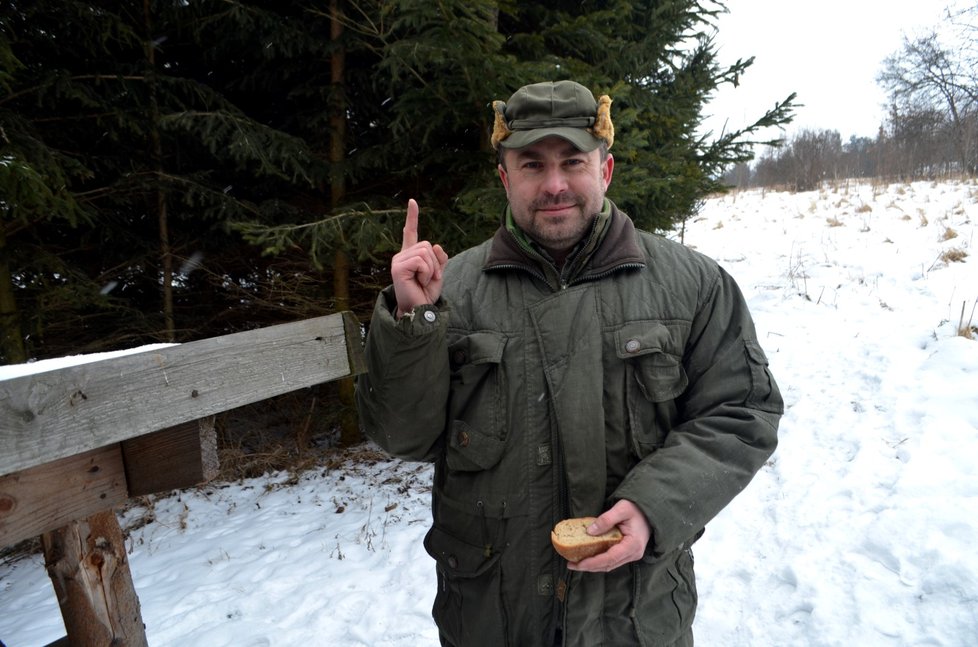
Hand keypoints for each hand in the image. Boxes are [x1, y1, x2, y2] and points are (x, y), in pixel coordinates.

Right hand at [391, 199, 448, 317]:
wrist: (420, 310)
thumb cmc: (426, 293)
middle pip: (427, 245)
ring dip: (431, 269)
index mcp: (411, 255)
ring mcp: (398, 261)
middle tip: (429, 279)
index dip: (412, 217)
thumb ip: (439, 258)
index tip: (412, 201)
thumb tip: (435, 245)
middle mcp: (402, 255)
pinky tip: (420, 282)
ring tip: (424, 281)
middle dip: (435, 263)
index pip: (411, 232)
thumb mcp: (437, 273)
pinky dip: (426, 272)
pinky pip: (421, 261)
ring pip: (425, 252)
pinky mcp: (398, 267)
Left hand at [566, 499, 650, 572]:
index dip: (593, 562)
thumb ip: (606, 519)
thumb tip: (589, 531)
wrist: (649, 511)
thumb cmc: (636, 508)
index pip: (610, 558)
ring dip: (592, 566)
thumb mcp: (622, 508)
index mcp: (633, 545)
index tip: (578, 564)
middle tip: (571, 565)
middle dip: (589, 567)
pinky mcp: (627, 554)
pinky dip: (599, 561)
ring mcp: (631, 555)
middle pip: (608, 565)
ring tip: (575, 563)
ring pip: (609, 565)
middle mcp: (633, 554)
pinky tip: (587, 557)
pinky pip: (611, 560)